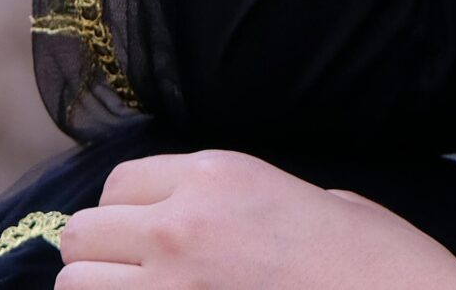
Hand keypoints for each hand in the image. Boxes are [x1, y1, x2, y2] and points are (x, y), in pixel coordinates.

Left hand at [55, 150, 455, 288]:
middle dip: (104, 255)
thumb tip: (213, 224)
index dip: (130, 211)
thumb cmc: (379, 264)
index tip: (148, 233)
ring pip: (76, 286)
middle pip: (81, 234)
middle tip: (141, 276)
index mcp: (218, 176)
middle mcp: (180, 228)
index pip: (119, 183)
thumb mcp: (317, 202)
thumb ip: (247, 205)